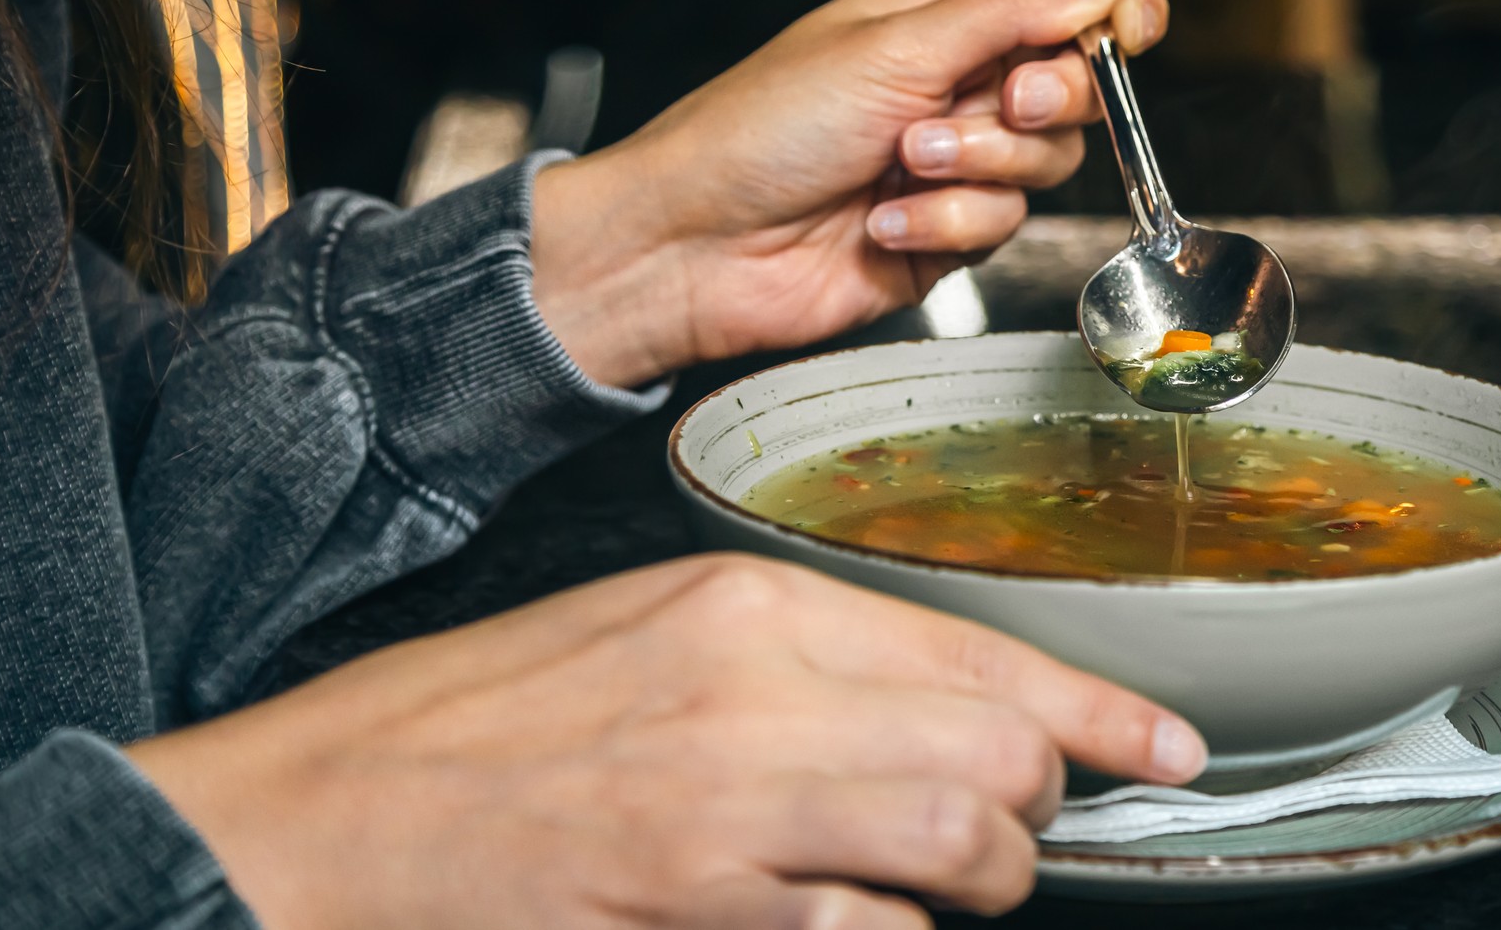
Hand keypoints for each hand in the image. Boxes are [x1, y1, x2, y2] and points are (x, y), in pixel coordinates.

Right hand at [127, 555, 1205, 928]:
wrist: (336, 807)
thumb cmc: (491, 719)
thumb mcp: (657, 631)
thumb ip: (809, 664)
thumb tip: (947, 706)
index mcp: (747, 602)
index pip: (978, 648)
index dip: (1098, 711)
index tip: (1164, 749)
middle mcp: (753, 690)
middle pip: (995, 747)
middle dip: (1041, 802)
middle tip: (1022, 825)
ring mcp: (725, 806)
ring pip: (958, 840)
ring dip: (984, 878)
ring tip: (953, 884)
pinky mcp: (692, 902)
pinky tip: (850, 919)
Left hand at [530, 0, 1168, 386]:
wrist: (695, 246)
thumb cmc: (757, 131)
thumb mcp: (891, 48)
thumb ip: (1006, 15)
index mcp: (941, 17)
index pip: (1060, 2)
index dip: (1108, 15)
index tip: (1130, 35)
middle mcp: (954, 87)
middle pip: (1072, 89)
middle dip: (1041, 102)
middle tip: (995, 103)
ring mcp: (952, 166)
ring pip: (1043, 166)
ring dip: (975, 169)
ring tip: (900, 165)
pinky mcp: (944, 238)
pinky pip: (997, 228)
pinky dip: (943, 227)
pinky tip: (881, 221)